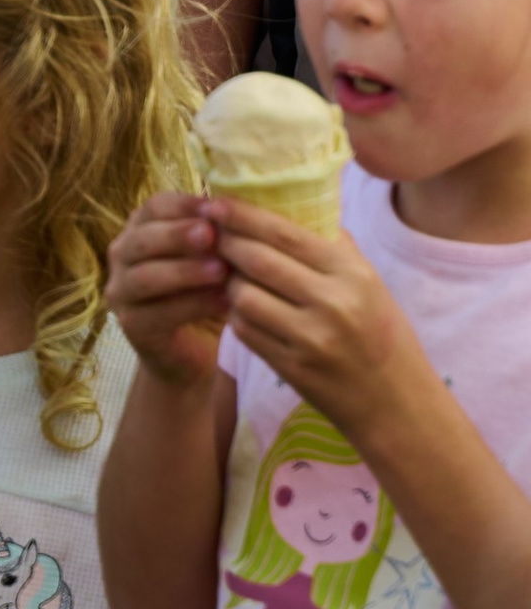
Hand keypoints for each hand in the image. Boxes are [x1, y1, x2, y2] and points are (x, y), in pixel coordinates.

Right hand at [106, 192, 231, 390]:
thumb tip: (237, 209)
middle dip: (178, 235)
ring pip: (146, 276)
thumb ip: (215, 235)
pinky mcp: (131, 326)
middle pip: (143, 238)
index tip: (216, 207)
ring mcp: (120, 292)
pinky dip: (192, 305)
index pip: (154, 206)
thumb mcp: (210, 258)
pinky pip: (159, 312)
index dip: (184, 205)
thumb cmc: (204, 293)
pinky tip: (223, 302)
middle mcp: (121, 256)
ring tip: (222, 271)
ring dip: (184, 271)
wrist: (194, 350)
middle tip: (212, 235)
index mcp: (139, 229)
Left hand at [213, 198, 418, 441]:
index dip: (242, 215)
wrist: (399, 406)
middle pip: (256, 260)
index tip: (214, 203)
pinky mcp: (293, 369)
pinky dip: (237, 315)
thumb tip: (290, 206)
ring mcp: (310, 339)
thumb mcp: (370, 283)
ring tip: (230, 275)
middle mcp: (332, 304)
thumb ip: (333, 247)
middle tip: (209, 234)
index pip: (284, 232)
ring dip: (229, 282)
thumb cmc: (383, 336)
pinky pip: (246, 330)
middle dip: (225, 243)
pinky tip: (242, 309)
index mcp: (352, 274)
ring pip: (243, 295)